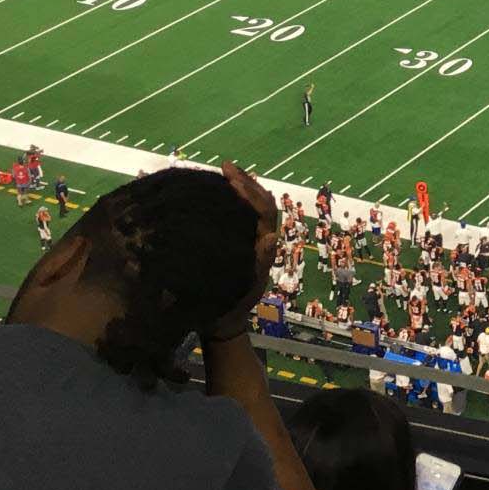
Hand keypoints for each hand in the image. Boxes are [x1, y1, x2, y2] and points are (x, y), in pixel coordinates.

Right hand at [205, 161, 280, 342]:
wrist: (223, 324)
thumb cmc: (232, 307)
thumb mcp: (245, 289)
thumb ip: (258, 265)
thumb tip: (270, 237)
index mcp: (264, 246)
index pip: (263, 210)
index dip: (249, 191)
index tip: (229, 176)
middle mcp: (262, 239)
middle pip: (261, 201)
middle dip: (245, 181)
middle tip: (225, 166)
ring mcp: (251, 240)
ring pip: (253, 206)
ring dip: (242, 187)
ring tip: (224, 173)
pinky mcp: (241, 244)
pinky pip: (241, 216)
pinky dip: (233, 200)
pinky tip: (218, 193)